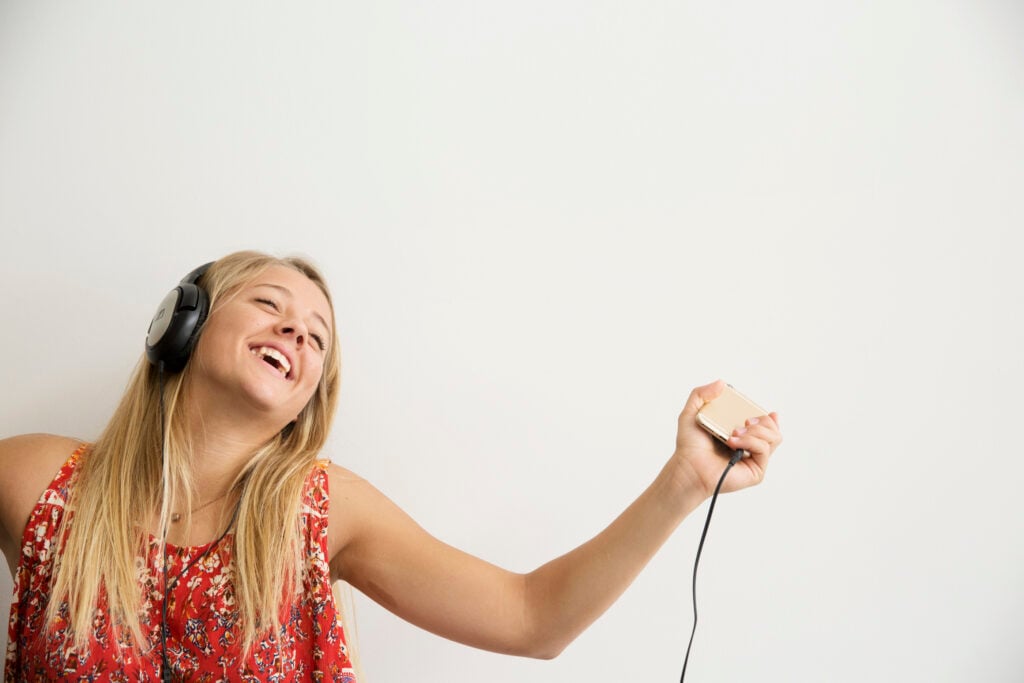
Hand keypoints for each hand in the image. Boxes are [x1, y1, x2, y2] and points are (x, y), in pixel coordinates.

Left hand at [671, 380, 782, 498]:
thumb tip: (721, 382)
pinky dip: (750, 442)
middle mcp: (749, 446)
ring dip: (755, 431)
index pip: (764, 422)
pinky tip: (733, 442)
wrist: (688, 465)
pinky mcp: (756, 470)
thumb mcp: (691, 412)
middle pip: (774, 429)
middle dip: (762, 420)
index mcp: (741, 433)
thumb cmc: (689, 445)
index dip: (768, 416)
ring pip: (774, 437)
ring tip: (733, 434)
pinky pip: (764, 449)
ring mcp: (754, 458)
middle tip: (743, 421)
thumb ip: (701, 394)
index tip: (766, 412)